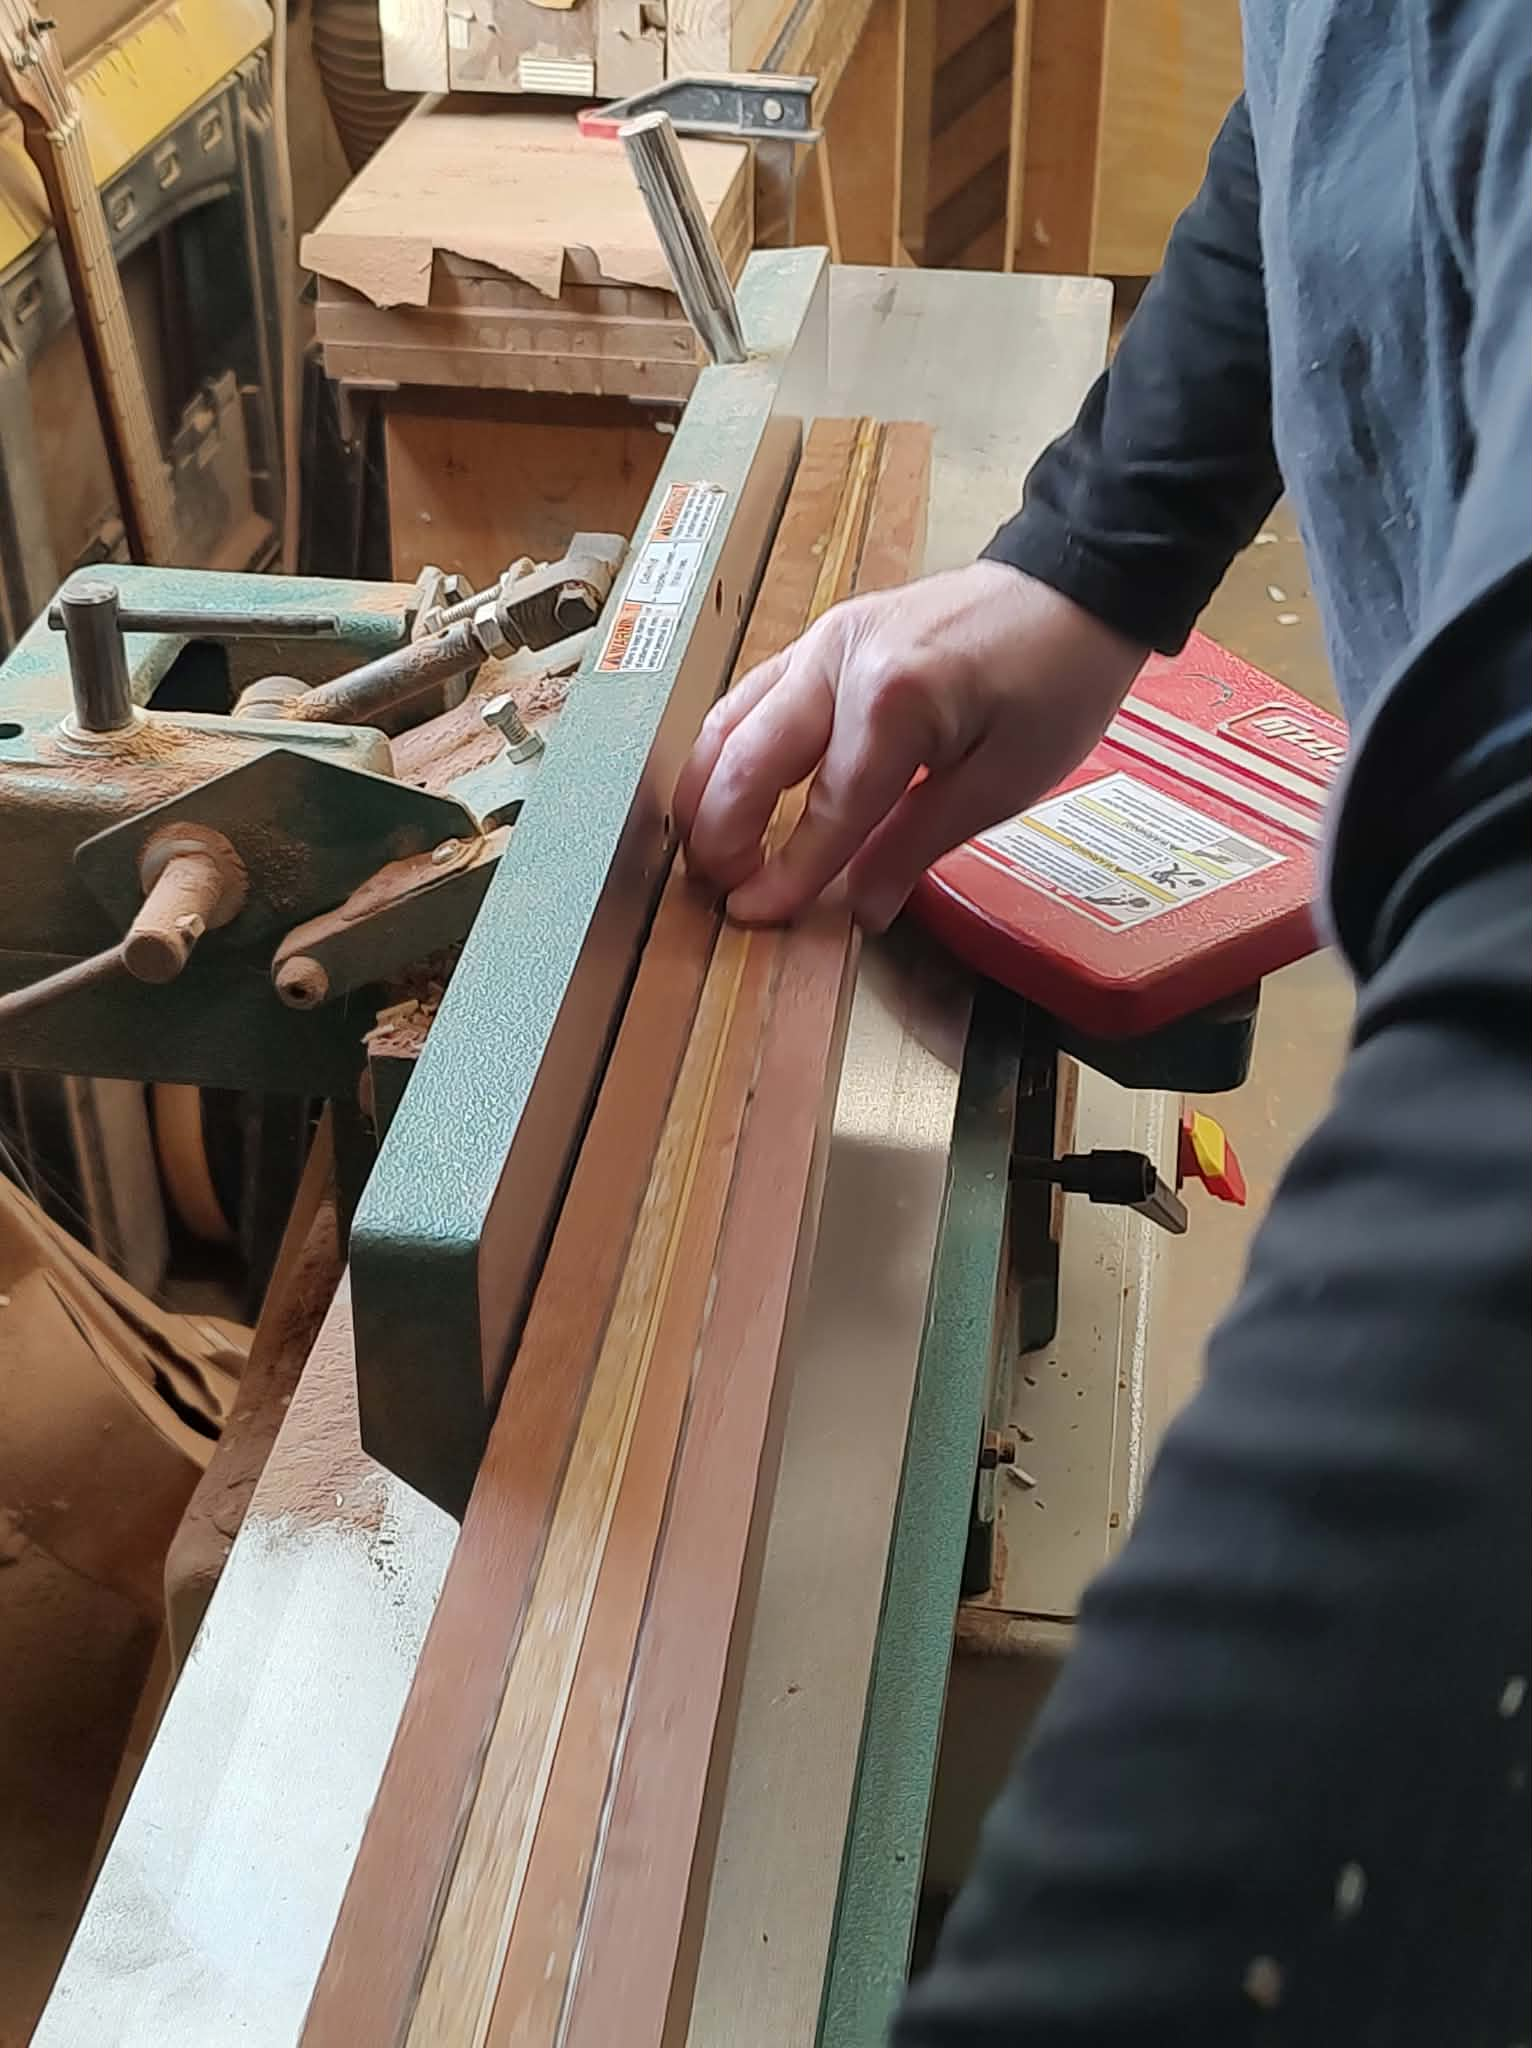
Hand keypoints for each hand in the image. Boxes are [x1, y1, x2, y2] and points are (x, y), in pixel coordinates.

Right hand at [674, 561, 1146, 929]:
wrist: (1072, 590)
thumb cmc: (1056, 684)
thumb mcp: (1004, 782)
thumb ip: (917, 843)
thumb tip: (859, 908)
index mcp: (892, 702)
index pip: (825, 810)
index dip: (786, 874)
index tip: (751, 918)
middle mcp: (838, 662)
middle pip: (749, 759)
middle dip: (721, 833)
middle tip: (714, 890)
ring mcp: (823, 643)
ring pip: (731, 721)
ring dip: (707, 790)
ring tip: (707, 851)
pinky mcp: (824, 639)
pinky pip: (753, 697)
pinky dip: (729, 749)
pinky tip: (727, 790)